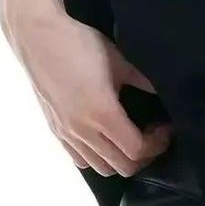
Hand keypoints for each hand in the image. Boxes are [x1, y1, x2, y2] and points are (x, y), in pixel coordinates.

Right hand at [10, 13, 174, 179]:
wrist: (38, 37)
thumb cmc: (80, 45)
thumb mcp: (119, 60)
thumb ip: (144, 81)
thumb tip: (166, 93)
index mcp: (102, 114)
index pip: (137, 150)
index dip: (157, 144)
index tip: (165, 127)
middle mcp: (83, 131)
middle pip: (122, 167)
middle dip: (145, 155)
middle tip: (152, 133)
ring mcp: (66, 134)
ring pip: (101, 168)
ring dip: (121, 159)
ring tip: (129, 136)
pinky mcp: (55, 130)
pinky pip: (80, 160)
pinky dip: (98, 157)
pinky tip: (104, 136)